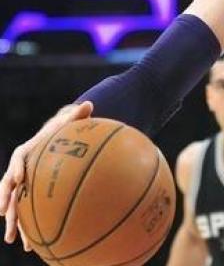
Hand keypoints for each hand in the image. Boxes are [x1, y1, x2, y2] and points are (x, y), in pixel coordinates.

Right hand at [1, 101, 93, 249]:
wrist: (60, 137)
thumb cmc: (66, 128)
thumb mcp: (71, 119)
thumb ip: (78, 114)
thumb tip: (89, 104)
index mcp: (29, 151)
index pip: (18, 158)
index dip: (16, 168)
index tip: (18, 179)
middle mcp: (22, 169)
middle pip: (9, 186)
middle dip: (6, 200)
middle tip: (4, 213)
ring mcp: (25, 184)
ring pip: (15, 204)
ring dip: (13, 221)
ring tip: (13, 239)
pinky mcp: (32, 195)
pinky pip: (29, 212)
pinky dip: (29, 228)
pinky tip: (32, 246)